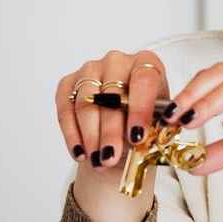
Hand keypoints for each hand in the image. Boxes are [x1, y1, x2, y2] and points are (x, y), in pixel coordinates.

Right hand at [55, 49, 171, 176]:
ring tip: (97, 160)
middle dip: (110, 131)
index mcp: (146, 63)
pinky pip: (65, 108)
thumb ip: (156, 127)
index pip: (144, 80)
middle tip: (111, 158)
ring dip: (90, 136)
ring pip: (86, 103)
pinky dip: (72, 134)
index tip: (137, 136)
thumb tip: (156, 134)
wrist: (121, 126)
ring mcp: (90, 70)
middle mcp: (117, 61)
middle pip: (111, 95)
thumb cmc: (142, 121)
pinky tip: (80, 153)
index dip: (140, 109)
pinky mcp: (68, 83)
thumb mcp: (156, 124)